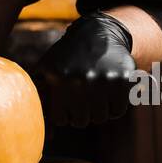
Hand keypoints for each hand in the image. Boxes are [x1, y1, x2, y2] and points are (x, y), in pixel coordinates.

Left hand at [31, 12, 135, 126]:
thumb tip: (44, 129)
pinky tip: (108, 92)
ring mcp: (104, 79)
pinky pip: (118, 110)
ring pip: (100, 117)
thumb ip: (38, 93)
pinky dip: (114, 106)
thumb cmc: (67, 56)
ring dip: (97, 110)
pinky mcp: (123, 79)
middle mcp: (81, 79)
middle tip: (82, 99)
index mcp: (59, 78)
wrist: (98, 33)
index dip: (63, 113)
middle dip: (80, 113)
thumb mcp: (46, 68)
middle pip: (81, 121)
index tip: (66, 103)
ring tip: (94, 93)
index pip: (60, 120)